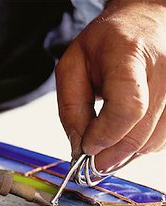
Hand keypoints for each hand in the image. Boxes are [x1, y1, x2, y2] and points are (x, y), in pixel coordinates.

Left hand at [56, 0, 165, 171]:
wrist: (146, 22)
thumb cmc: (107, 41)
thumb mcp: (73, 65)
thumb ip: (70, 106)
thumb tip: (78, 145)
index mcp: (129, 55)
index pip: (127, 108)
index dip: (105, 135)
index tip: (86, 146)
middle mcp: (164, 72)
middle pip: (139, 133)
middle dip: (108, 155)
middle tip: (88, 162)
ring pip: (152, 143)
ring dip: (122, 154)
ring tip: (103, 147)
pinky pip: (162, 140)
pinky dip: (138, 147)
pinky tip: (122, 138)